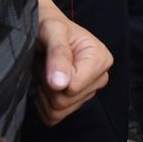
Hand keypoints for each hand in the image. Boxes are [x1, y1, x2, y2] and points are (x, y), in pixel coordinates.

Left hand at [34, 0, 113, 124]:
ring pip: (58, 111)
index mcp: (101, 59)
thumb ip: (58, 54)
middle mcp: (99, 78)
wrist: (42, 27)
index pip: (73, 86)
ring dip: (43, 92)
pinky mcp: (75, 103)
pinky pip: (53, 117)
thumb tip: (62, 85)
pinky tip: (44, 82)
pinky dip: (42, 102)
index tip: (50, 55)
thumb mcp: (51, 30)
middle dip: (47, 83)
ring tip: (45, 69)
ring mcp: (88, 93)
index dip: (54, 74)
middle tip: (44, 62)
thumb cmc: (47, 24)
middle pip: (65, 101)